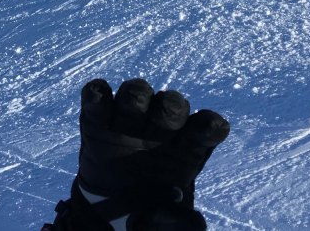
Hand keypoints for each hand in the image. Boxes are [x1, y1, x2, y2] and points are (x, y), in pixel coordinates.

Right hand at [48, 78, 228, 229]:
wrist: (111, 213)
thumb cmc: (152, 212)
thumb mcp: (170, 225)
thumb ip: (182, 224)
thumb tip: (188, 216)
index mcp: (188, 147)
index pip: (206, 128)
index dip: (210, 126)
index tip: (213, 129)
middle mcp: (162, 127)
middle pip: (171, 104)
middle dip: (171, 105)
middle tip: (169, 112)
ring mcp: (129, 120)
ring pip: (136, 93)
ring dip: (137, 94)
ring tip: (134, 104)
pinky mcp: (97, 120)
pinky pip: (97, 99)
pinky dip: (96, 94)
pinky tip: (97, 98)